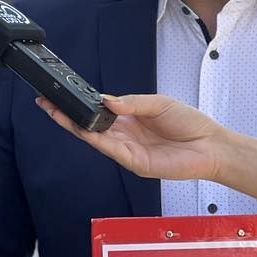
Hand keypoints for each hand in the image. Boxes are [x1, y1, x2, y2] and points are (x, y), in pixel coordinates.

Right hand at [36, 93, 225, 181]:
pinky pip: (109, 148)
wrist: (211, 146)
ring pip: (93, 137)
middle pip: (88, 125)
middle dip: (65, 114)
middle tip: (45, 102)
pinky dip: (94, 138)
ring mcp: (127, 150)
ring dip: (72, 125)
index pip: (96, 111)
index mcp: (128, 119)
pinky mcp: (134, 162)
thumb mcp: (159, 103)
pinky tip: (81, 128)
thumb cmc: (190, 124)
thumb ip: (132, 102)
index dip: (79, 104)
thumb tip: (106, 99)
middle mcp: (124, 135)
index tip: (60, 93)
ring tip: (54, 111)